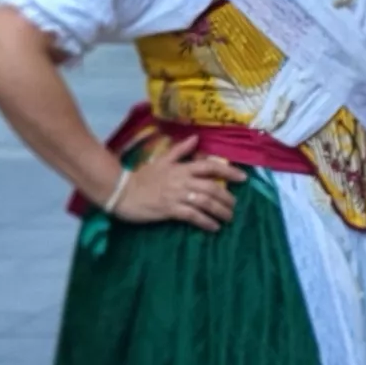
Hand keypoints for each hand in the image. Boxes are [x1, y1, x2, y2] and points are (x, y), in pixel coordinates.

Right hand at [110, 136, 241, 228]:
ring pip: (205, 202)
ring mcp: (176, 195)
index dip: (229, 172)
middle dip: (227, 198)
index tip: (243, 178)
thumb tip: (196, 137)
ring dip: (220, 211)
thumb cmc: (143, 177)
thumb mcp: (162, 160)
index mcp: (181, 167)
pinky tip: (214, 227)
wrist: (122, 192)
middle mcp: (182, 180)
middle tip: (234, 206)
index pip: (210, 166)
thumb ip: (180, 150)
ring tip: (228, 218)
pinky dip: (206, 222)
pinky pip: (193, 216)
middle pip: (212, 187)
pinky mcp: (170, 210)